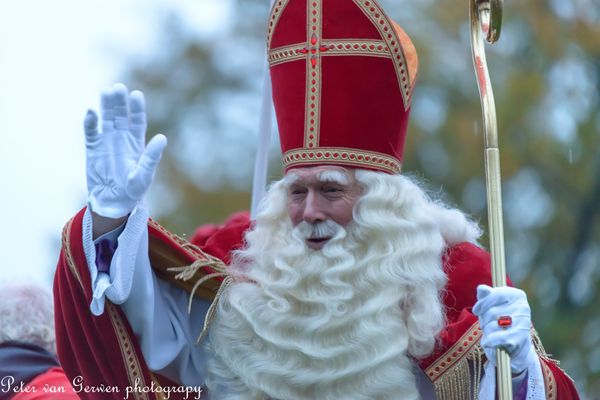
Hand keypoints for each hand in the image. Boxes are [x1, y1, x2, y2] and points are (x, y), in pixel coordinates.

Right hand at [85, 83, 166, 217]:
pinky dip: (90, 122)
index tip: (136, 95)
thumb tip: (162, 138)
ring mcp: (106, 141)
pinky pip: (91, 132)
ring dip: (106, 106)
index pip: (137, 120)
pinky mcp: (93, 148)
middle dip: (120, 101)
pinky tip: (91, 112)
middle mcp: (122, 138)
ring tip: (106, 92)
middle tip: (118, 88)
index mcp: (136, 143)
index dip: (137, 108)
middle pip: (121, 115)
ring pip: (106, 119)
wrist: (113, 202)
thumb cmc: (133, 191)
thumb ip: (152, 157)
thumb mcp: (144, 174)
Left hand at [473, 284, 537, 373]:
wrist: (515, 345)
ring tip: (492, 331)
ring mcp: (523, 323)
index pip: (496, 295)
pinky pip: (497, 338)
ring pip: (492, 325)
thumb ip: (486, 295)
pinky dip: (489, 341)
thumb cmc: (499, 320)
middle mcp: (523, 307)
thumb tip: (481, 288)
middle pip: (492, 312)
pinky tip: (487, 342)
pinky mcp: (520, 338)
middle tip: (487, 323)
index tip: (476, 311)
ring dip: (487, 330)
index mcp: (517, 295)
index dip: (482, 303)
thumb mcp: (491, 305)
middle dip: (484, 319)